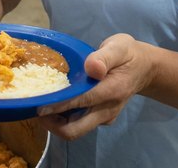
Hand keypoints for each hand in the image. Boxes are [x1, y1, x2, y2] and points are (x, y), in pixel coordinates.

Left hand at [36, 33, 154, 139]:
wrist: (144, 68)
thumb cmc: (128, 54)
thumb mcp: (119, 46)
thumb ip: (104, 56)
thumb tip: (92, 67)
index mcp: (111, 91)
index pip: (79, 103)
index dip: (57, 106)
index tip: (37, 105)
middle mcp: (106, 110)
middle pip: (73, 130)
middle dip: (51, 124)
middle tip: (33, 107)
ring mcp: (103, 117)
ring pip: (74, 130)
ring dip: (54, 122)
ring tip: (38, 103)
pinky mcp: (99, 118)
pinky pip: (77, 124)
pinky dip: (62, 117)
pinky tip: (54, 102)